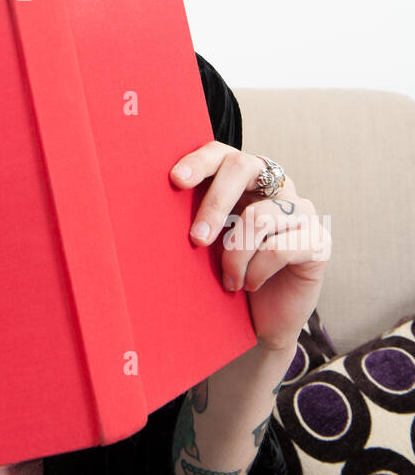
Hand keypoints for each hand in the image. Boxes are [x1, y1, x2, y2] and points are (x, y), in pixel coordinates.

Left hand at [170, 142, 331, 351]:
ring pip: (257, 216)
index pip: (222, 153)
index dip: (199, 161)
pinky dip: (256, 272)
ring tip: (229, 281)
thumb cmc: (231, 273)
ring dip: (234, 256)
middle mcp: (278, 186)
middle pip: (243, 167)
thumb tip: (157, 202)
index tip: (176, 180)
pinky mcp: (319, 241)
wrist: (264, 320)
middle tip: (196, 240)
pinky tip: (251, 285)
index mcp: (248, 179)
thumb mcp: (210, 241)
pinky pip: (279, 248)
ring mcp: (302, 211)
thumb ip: (197, 217)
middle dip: (213, 203)